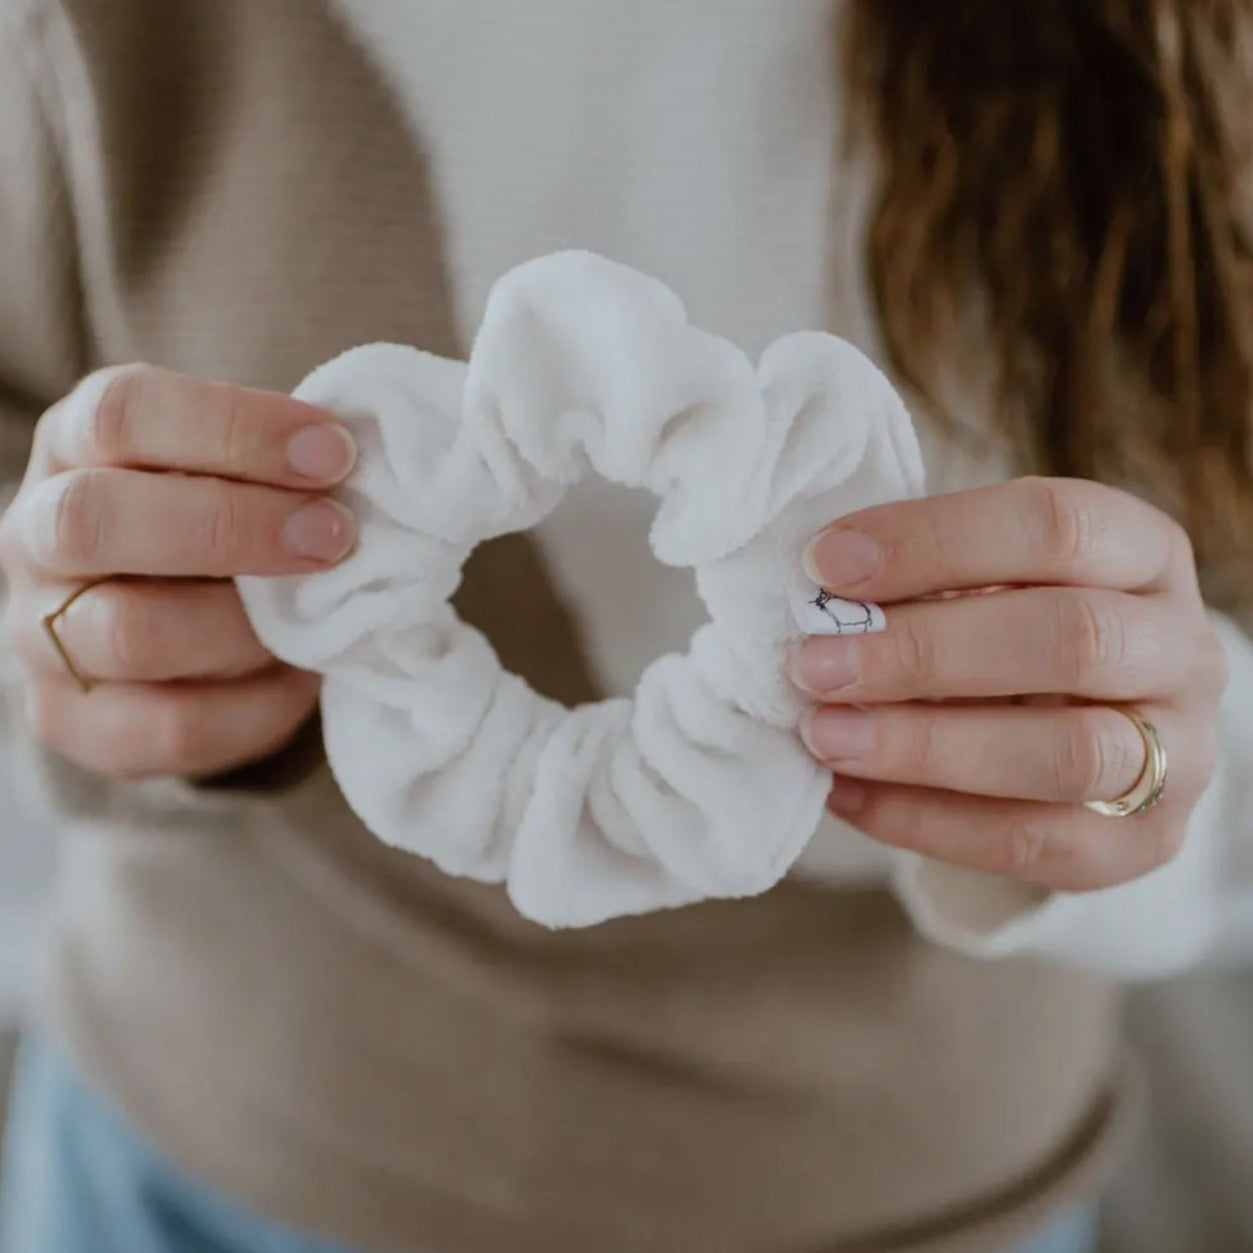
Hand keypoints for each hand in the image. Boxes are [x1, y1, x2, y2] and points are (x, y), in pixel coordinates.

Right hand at [0, 365, 356, 776]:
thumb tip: (370, 470)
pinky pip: (172, 726)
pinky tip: (302, 677)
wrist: (176, 631)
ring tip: (320, 616)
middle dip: (234, 526)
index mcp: (77, 444)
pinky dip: (258, 705)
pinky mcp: (75, 722)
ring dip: (247, 626)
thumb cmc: (228, 523)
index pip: (123, 413)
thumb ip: (283, 465)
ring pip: (130, 632)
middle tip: (336, 536)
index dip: (235, 427)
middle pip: (95, 519)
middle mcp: (36, 534)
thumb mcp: (242, 473)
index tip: (336, 452)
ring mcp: (40, 635)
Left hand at [792, 477, 1227, 890]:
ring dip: (926, 745)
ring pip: (1068, 753)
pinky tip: (844, 794)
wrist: (1079, 732)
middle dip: (924, 652)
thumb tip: (816, 592)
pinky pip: (1035, 843)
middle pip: (1073, 637)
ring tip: (824, 735)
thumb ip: (920, 578)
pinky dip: (924, 820)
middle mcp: (1182, 648)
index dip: (934, 541)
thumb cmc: (1008, 629)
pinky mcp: (1145, 842)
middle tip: (814, 663)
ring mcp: (1181, 752)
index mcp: (1142, 552)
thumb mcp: (984, 580)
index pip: (1055, 525)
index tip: (825, 564)